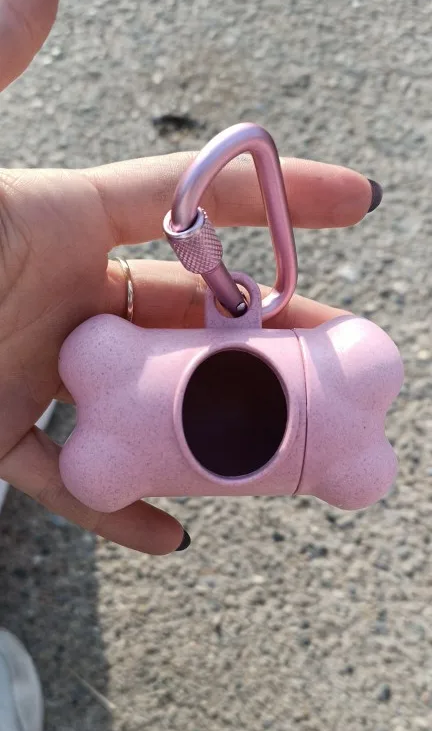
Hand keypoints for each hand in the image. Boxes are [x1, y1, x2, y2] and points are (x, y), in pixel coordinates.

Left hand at [0, 0, 377, 553]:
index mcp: (60, 218)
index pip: (193, 204)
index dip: (278, 198)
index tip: (358, 205)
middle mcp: (62, 294)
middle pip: (193, 316)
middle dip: (274, 337)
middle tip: (347, 358)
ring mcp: (36, 369)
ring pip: (148, 403)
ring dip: (215, 428)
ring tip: (284, 452)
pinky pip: (73, 480)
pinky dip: (121, 508)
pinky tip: (173, 532)